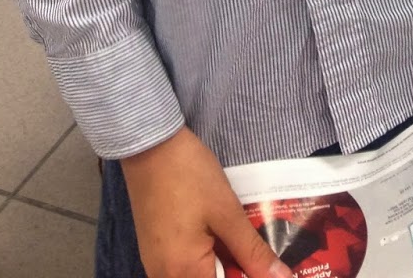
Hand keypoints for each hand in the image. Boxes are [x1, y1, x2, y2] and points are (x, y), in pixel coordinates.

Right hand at [121, 126, 291, 277]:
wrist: (150, 147)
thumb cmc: (190, 176)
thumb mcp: (227, 213)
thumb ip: (252, 252)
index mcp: (183, 274)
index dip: (247, 276)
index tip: (262, 263)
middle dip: (234, 269)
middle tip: (255, 251)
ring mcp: (156, 267)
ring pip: (198, 276)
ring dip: (222, 264)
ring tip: (243, 243)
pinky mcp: (154, 253)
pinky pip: (184, 268)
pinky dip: (206, 258)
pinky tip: (221, 237)